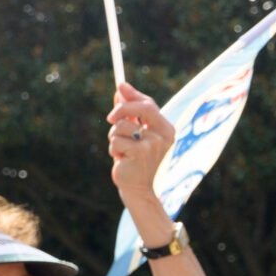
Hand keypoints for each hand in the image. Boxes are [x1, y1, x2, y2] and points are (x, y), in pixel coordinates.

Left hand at [107, 84, 172, 204]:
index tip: (120, 86)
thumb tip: (120, 91)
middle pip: (142, 108)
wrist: (138, 189)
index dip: (133, 95)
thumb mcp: (134, 135)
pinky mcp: (140, 152)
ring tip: (120, 149)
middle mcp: (163, 135)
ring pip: (122, 125)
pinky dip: (114, 148)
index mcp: (166, 129)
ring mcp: (153, 144)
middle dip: (122, 108)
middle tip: (109, 118)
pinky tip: (121, 159)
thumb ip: (130, 114)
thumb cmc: (136, 161)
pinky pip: (116, 140)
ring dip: (114, 136)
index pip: (150, 105)